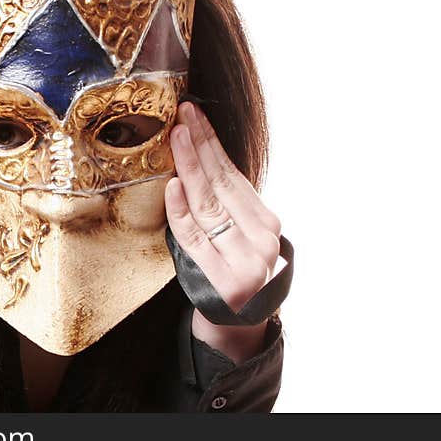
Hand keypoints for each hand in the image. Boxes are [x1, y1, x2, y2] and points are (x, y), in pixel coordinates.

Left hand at [165, 102, 282, 362]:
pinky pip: (194, 238)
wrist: (237, 325)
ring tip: (177, 137)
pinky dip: (182, 211)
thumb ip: (228, 204)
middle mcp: (261, 241)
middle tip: (183, 115)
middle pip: (221, 185)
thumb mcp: (239, 236)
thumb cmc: (232, 271)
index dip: (212, 144)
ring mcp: (244, 261)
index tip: (194, 115)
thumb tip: (201, 156)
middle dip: (200, 147)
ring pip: (208, 206)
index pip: (234, 176)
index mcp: (266, 224)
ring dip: (190, 167)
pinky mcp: (221, 280)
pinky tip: (173, 186)